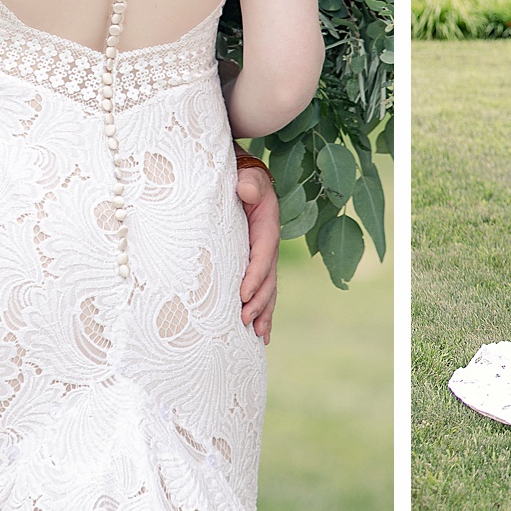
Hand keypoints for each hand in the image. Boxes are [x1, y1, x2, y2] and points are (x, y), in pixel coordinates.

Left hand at [237, 161, 278, 343]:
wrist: (243, 180)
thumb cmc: (242, 179)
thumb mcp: (248, 176)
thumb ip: (249, 181)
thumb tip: (246, 188)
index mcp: (267, 227)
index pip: (263, 254)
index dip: (255, 275)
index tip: (243, 295)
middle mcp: (268, 245)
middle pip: (268, 278)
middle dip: (259, 302)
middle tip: (244, 320)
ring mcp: (263, 257)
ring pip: (268, 289)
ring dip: (263, 312)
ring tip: (256, 334)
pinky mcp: (255, 265)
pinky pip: (262, 290)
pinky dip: (264, 312)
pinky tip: (261, 334)